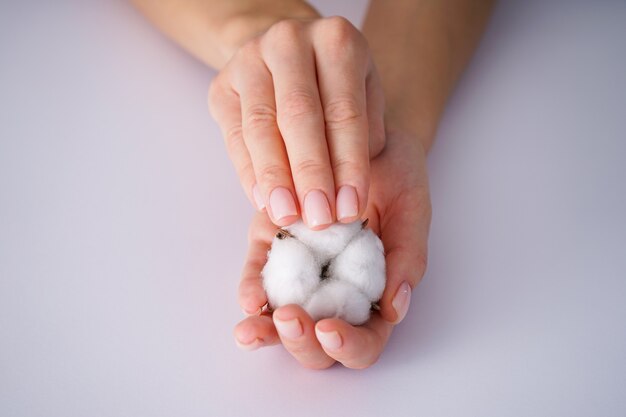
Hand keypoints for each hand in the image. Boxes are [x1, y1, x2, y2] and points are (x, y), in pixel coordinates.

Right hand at [209, 16, 384, 229]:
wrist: (288, 54)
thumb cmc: (335, 85)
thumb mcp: (364, 98)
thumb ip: (364, 138)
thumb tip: (347, 195)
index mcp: (336, 40)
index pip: (344, 112)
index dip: (348, 165)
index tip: (351, 208)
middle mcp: (289, 41)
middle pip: (299, 116)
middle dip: (310, 174)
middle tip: (319, 219)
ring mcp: (249, 60)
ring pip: (261, 127)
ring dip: (276, 178)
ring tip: (288, 217)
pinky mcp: (222, 86)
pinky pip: (234, 137)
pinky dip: (249, 173)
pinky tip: (264, 201)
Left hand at [234, 130, 430, 368]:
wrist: (365, 141)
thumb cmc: (397, 181)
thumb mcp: (411, 215)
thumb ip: (406, 261)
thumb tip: (394, 310)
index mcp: (372, 297)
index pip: (363, 342)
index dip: (348, 346)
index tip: (330, 328)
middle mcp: (334, 293)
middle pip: (317, 345)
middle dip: (301, 343)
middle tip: (292, 320)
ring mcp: (301, 274)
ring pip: (280, 322)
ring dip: (265, 332)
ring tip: (250, 331)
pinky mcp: (274, 247)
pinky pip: (258, 276)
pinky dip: (251, 290)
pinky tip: (249, 298)